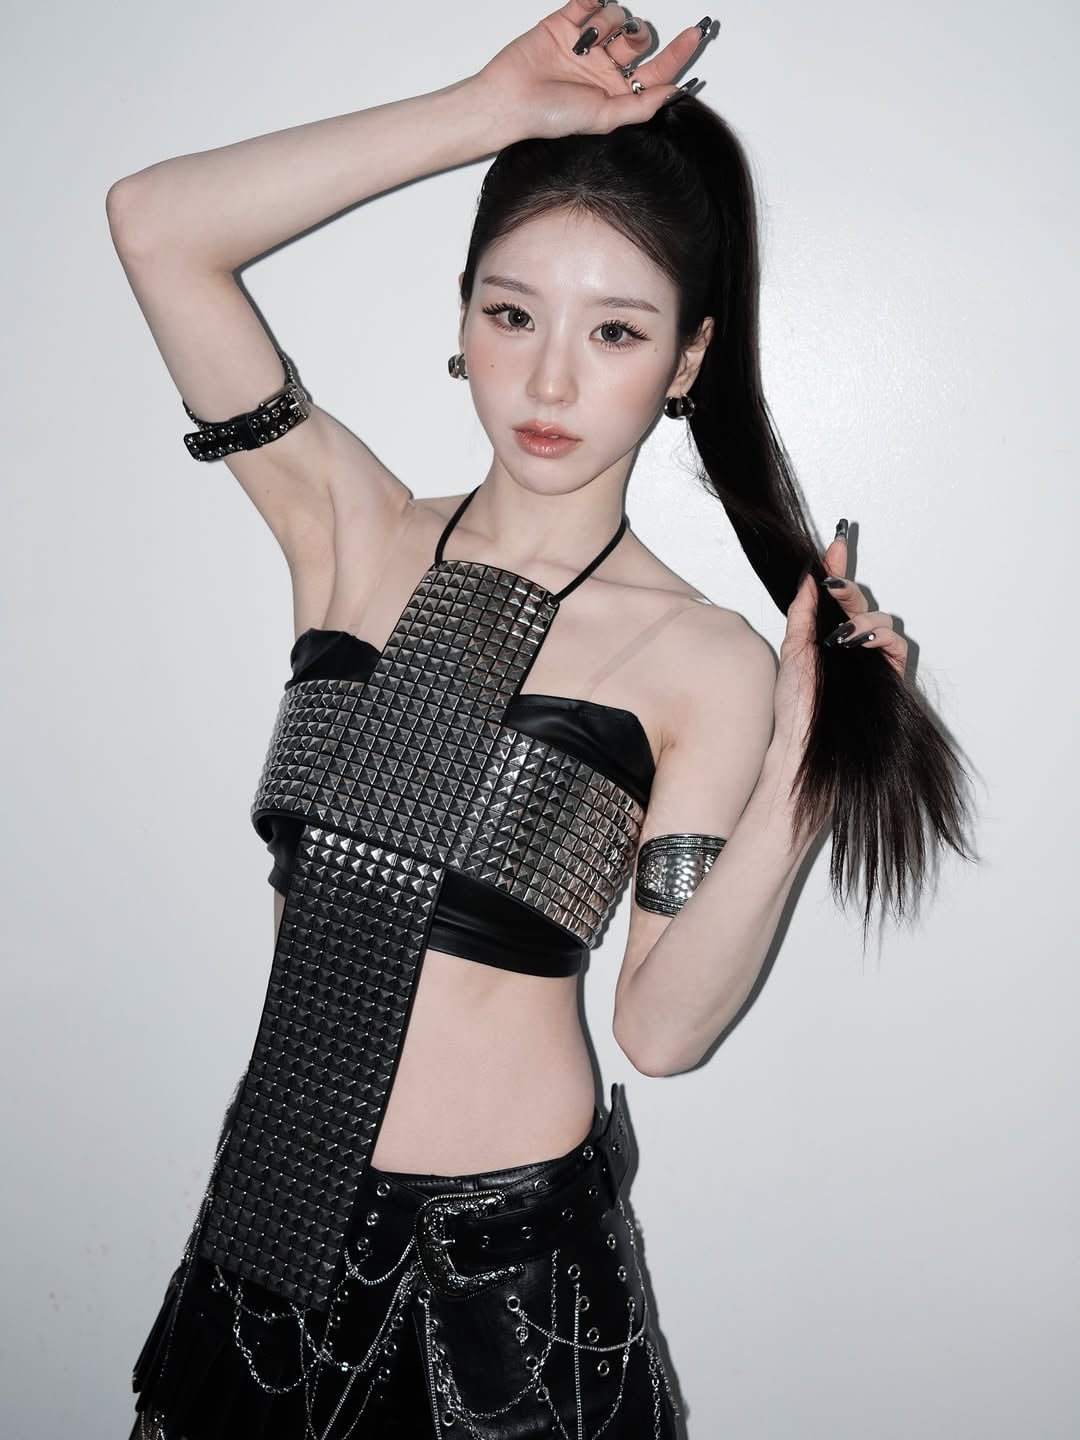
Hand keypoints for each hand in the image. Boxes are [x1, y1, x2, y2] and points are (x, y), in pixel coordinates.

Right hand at [475, 2, 711, 140]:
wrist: (509, 100)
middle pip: (639, 38)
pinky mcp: (566, 21)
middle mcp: (605, 67)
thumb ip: (642, 106)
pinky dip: (590, 0)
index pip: (657, 70)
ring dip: (606, 23)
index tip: (696, 34)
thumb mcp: (604, 118)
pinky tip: (583, 10)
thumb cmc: (552, 116)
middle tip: (621, 43)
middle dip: (636, 36)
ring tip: (584, 42)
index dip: (678, 53)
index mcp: (618, 93)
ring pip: (616, 15)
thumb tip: (675, 90)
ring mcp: (587, 43)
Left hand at [773, 524, 909, 762]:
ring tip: (838, 637)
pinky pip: (894, 642)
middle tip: (833, 583)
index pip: (835, 596)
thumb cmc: (795, 706)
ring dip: (860, 618)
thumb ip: (803, 614)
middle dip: (847, 590)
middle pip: (858, 602)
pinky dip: (878, 637)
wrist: (803, 740)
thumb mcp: (793, 650)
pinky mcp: (889, 673)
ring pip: (879, 618)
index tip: (835, 543)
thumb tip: (810, 578)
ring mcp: (871, 658)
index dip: (837, 568)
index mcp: (826, 635)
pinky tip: (857, 644)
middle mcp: (850, 644)